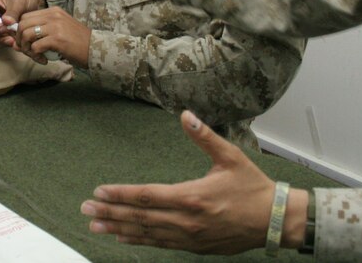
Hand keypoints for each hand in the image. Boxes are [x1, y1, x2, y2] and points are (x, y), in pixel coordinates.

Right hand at [0, 0, 45, 50]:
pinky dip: (6, 41)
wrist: (37, 2)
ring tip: (11, 39)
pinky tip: (14, 41)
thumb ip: (12, 12)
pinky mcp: (4, 31)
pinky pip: (1, 39)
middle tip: (5, 31)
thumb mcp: (19, 1)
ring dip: (0, 38)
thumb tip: (5, 22)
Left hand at [16, 7, 90, 66]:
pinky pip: (35, 47)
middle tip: (25, 50)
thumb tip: (20, 40)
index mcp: (54, 11)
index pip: (26, 16)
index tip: (22, 42)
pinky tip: (44, 60)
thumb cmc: (78, 42)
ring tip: (34, 55)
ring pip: (26, 34)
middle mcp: (53, 15)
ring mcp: (55, 26)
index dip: (20, 30)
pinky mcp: (57, 39)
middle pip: (23, 24)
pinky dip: (36, 56)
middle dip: (19, 39)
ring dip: (26, 48)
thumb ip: (43, 30)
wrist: (96, 48)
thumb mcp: (61, 28)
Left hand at [81, 110, 307, 253]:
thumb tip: (186, 115)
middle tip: (86, 208)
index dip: (122, 194)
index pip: (148, 196)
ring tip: (96, 224)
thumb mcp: (230, 156)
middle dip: (111, 211)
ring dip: (119, 228)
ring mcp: (190, 236)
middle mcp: (187, 220)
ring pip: (147, 233)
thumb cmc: (252, 187)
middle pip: (141, 216)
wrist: (275, 220)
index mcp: (192, 196)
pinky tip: (123, 237)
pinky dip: (140, 240)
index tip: (101, 190)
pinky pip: (161, 244)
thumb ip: (205, 137)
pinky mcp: (195, 246)